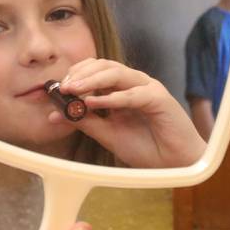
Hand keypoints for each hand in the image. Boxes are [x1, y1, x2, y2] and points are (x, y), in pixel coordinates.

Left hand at [54, 59, 206, 167]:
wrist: (174, 164)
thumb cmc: (147, 148)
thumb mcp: (108, 135)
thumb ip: (85, 122)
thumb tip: (55, 114)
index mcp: (121, 90)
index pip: (95, 70)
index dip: (75, 75)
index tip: (57, 89)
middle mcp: (134, 84)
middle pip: (104, 66)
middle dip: (80, 74)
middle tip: (63, 87)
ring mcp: (147, 88)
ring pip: (116, 73)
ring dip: (92, 80)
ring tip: (74, 90)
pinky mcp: (159, 98)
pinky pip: (133, 94)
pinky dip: (112, 98)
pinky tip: (94, 103)